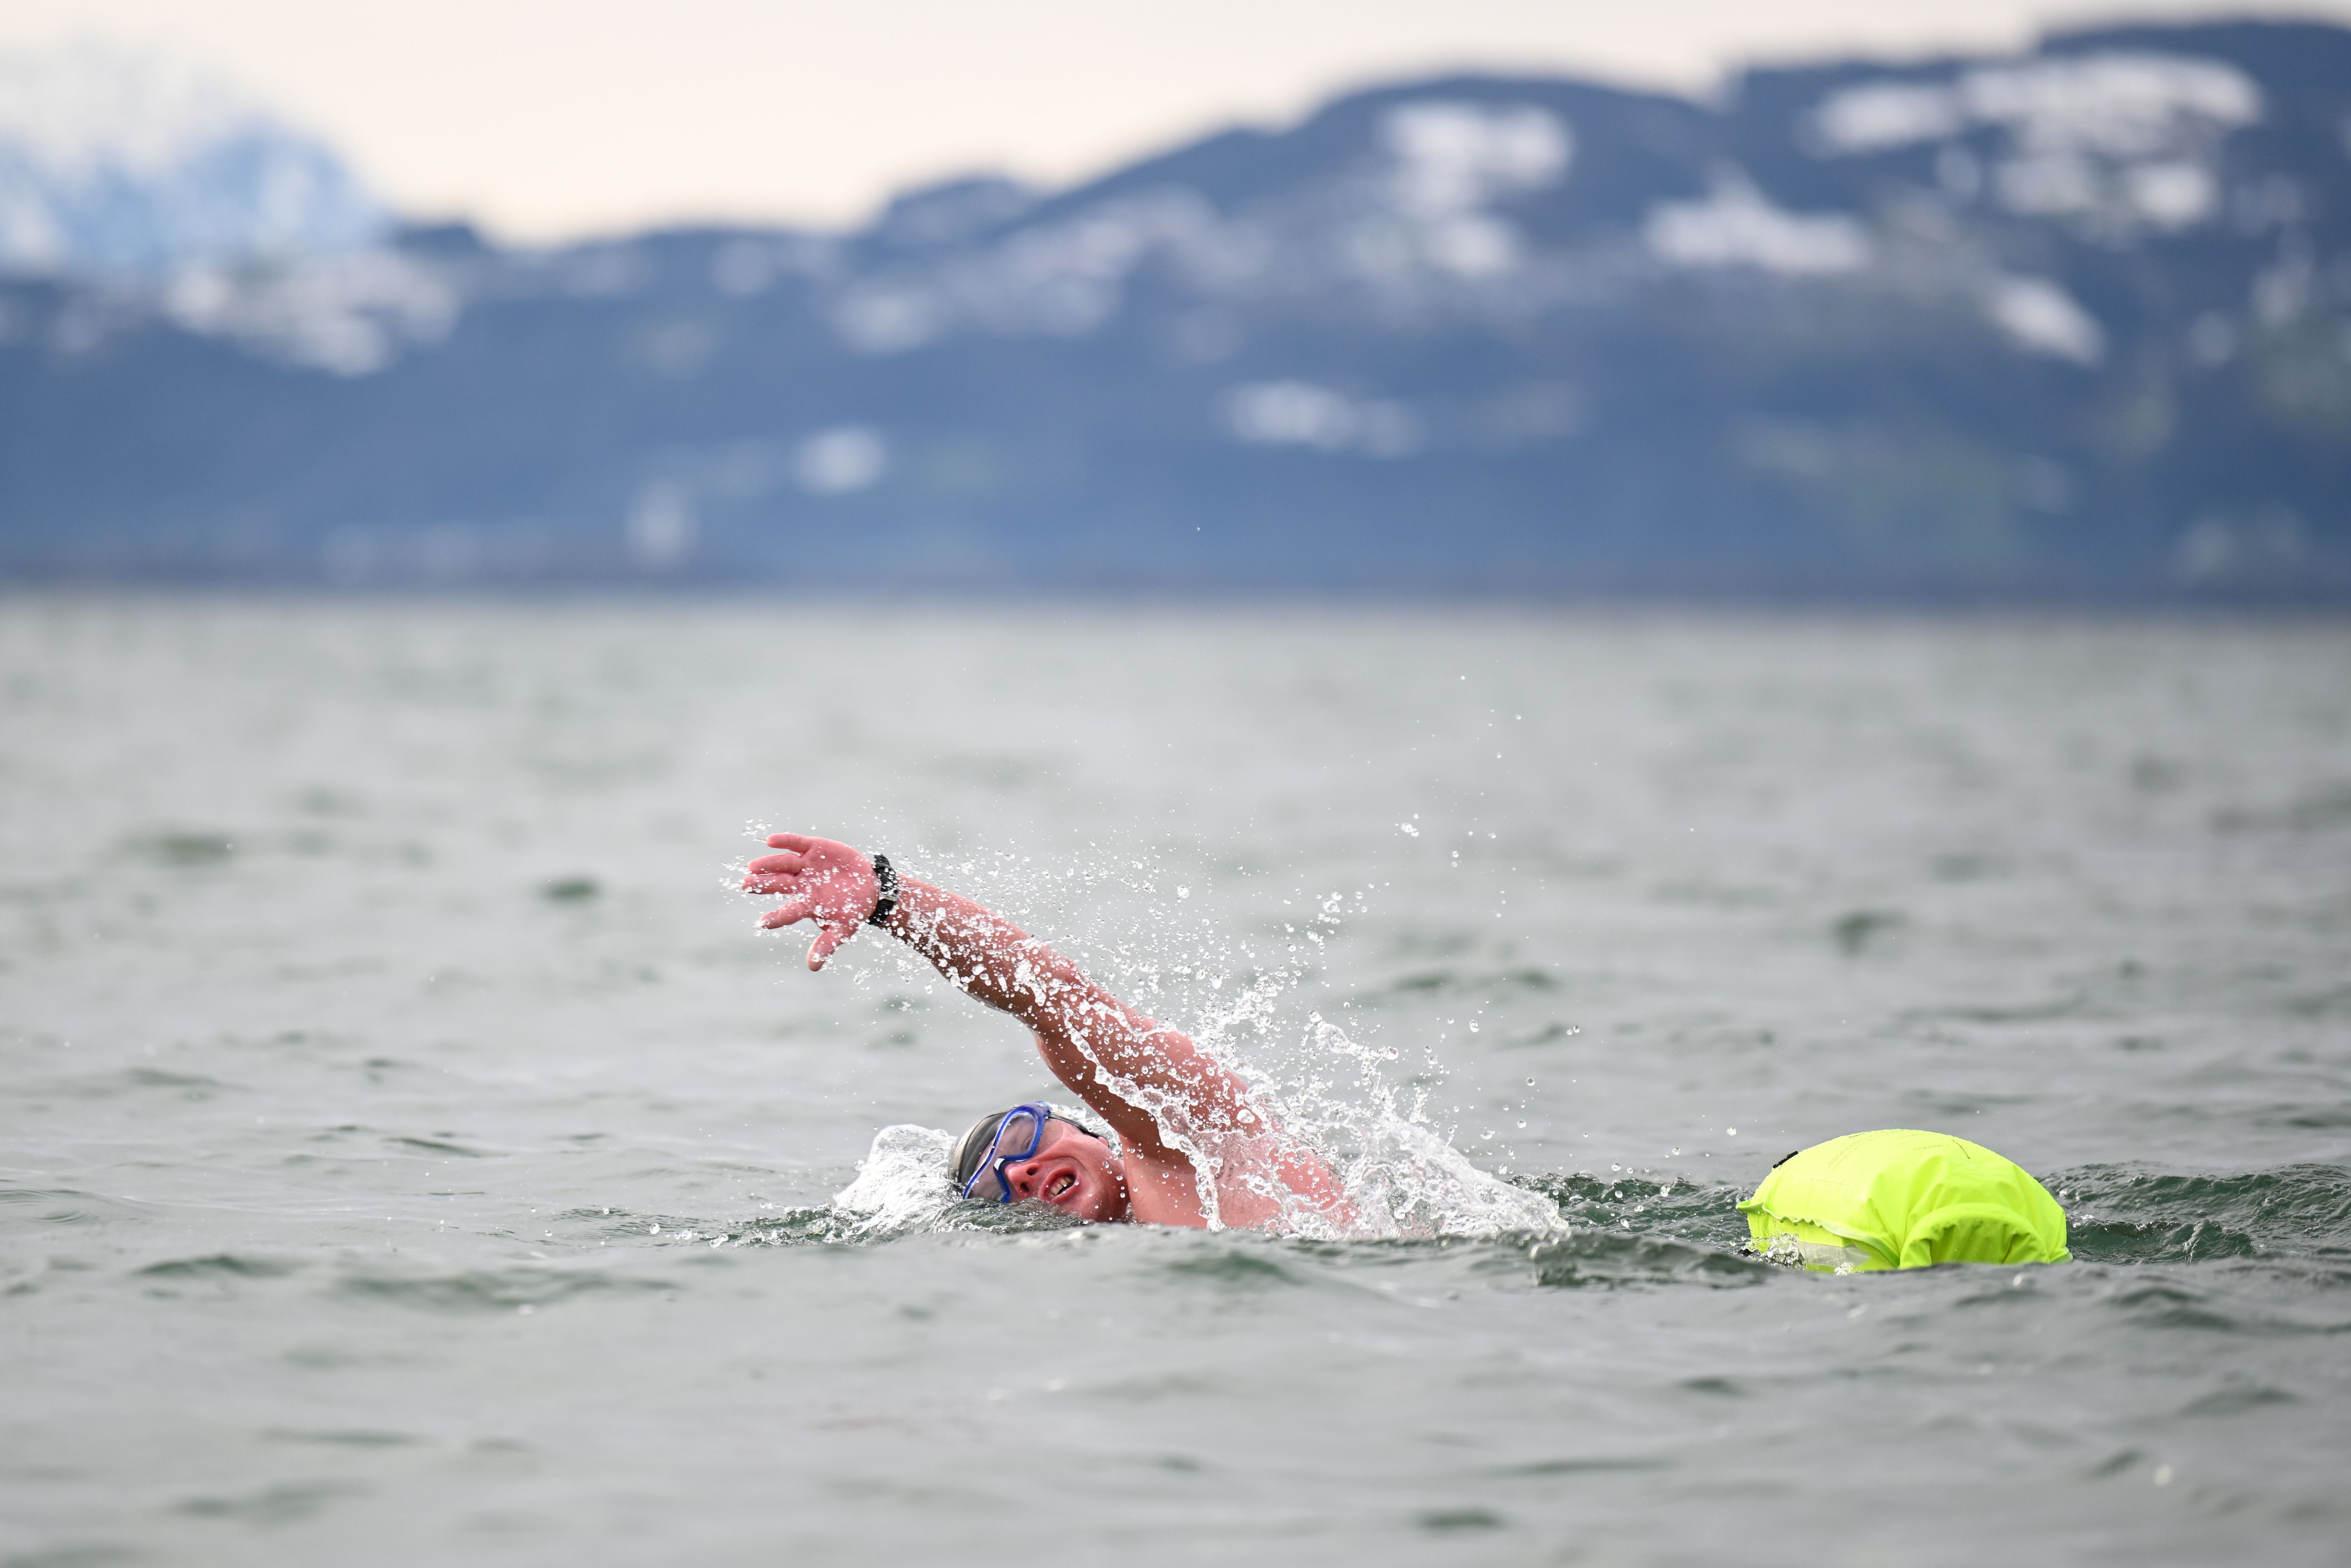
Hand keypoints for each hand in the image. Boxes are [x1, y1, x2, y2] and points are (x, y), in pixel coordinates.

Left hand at [740, 832, 880, 970]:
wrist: (869, 887)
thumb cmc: (853, 910)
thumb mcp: (843, 929)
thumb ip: (827, 945)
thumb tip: (813, 967)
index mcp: (806, 905)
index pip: (788, 912)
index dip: (776, 917)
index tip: (762, 922)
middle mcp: (801, 885)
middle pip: (779, 884)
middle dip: (762, 885)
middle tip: (745, 885)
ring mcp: (805, 866)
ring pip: (784, 864)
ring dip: (769, 865)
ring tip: (753, 867)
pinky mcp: (814, 848)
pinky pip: (796, 843)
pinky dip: (785, 841)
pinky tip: (770, 841)